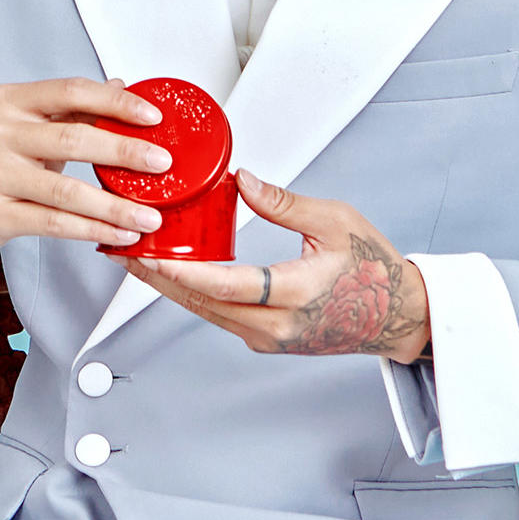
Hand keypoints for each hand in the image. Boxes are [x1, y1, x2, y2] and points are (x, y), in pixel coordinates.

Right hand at [0, 77, 173, 288]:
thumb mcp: (22, 121)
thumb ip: (71, 108)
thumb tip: (124, 88)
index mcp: (11, 101)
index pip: (71, 92)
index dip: (116, 102)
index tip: (154, 116)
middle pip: (73, 139)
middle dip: (124, 152)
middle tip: (163, 164)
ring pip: (67, 191)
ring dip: (115, 205)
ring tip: (150, 216)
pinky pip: (54, 223)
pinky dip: (92, 229)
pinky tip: (119, 234)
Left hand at [127, 170, 431, 362]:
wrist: (398, 315)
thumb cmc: (373, 266)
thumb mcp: (335, 221)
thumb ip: (284, 202)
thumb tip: (241, 179)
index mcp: (296, 293)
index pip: (227, 285)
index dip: (182, 270)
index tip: (149, 254)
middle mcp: (278, 324)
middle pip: (203, 302)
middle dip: (157, 277)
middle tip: (121, 251)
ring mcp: (270, 337)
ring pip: (205, 312)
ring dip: (168, 287)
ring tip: (134, 260)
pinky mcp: (266, 340)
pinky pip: (219, 316)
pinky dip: (191, 294)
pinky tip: (171, 274)